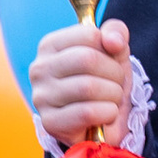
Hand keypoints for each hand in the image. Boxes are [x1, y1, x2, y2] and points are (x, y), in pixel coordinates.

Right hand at [28, 18, 131, 148]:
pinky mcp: (50, 123)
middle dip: (114, 73)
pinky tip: (107, 115)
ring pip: (88, 87)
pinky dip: (107, 113)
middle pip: (87, 60)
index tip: (112, 62)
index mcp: (50, 45)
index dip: (111, 50)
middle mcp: (39, 68)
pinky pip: (87, 113)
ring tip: (112, 100)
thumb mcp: (114, 52)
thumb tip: (113, 41)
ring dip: (113, 95)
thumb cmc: (104, 82)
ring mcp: (41, 96)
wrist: (102, 125)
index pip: (89, 35)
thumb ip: (116, 33)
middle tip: (117, 84)